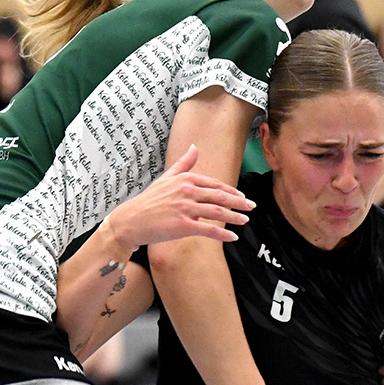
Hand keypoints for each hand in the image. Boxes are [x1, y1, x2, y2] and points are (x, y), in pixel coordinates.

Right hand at [107, 145, 255, 250]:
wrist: (131, 221)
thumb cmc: (148, 200)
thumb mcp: (166, 178)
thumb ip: (183, 163)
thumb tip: (194, 146)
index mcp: (185, 179)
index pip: (214, 184)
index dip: (231, 191)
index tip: (242, 197)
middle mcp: (187, 191)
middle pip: (220, 196)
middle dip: (239, 202)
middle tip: (252, 207)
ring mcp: (185, 208)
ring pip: (217, 212)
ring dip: (234, 217)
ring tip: (245, 221)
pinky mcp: (182, 225)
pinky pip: (207, 229)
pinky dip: (222, 234)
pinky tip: (232, 238)